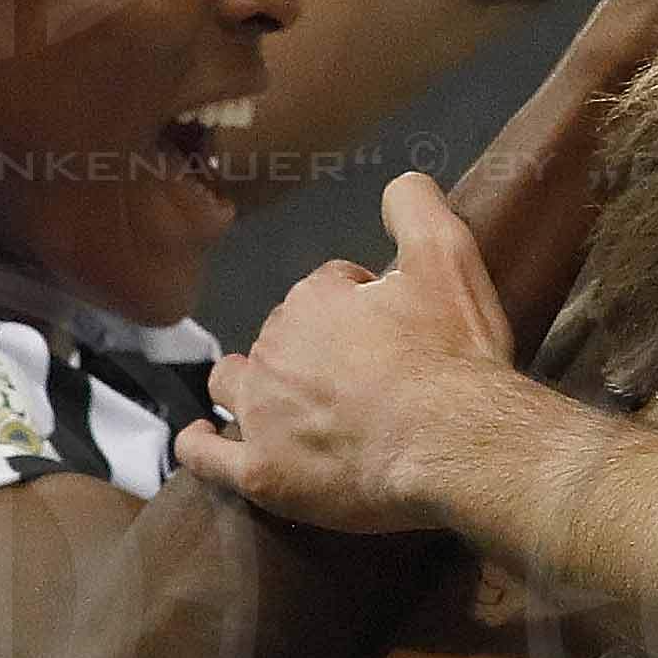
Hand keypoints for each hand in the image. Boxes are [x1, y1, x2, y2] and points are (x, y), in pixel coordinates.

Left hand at [188, 174, 515, 536]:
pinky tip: (202, 436)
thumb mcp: (450, 257)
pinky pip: (209, 458)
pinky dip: (201, 444)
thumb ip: (416, 208)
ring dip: (249, 382)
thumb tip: (400, 183)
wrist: (457, 443)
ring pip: (235, 384)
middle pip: (282, 337)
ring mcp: (262, 416)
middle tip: (365, 374)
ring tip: (279, 396)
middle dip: (313, 346)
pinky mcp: (263, 474)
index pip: (325, 289)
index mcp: (313, 301)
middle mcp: (274, 352)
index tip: (392, 328)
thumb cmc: (453, 357)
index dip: (360, 305)